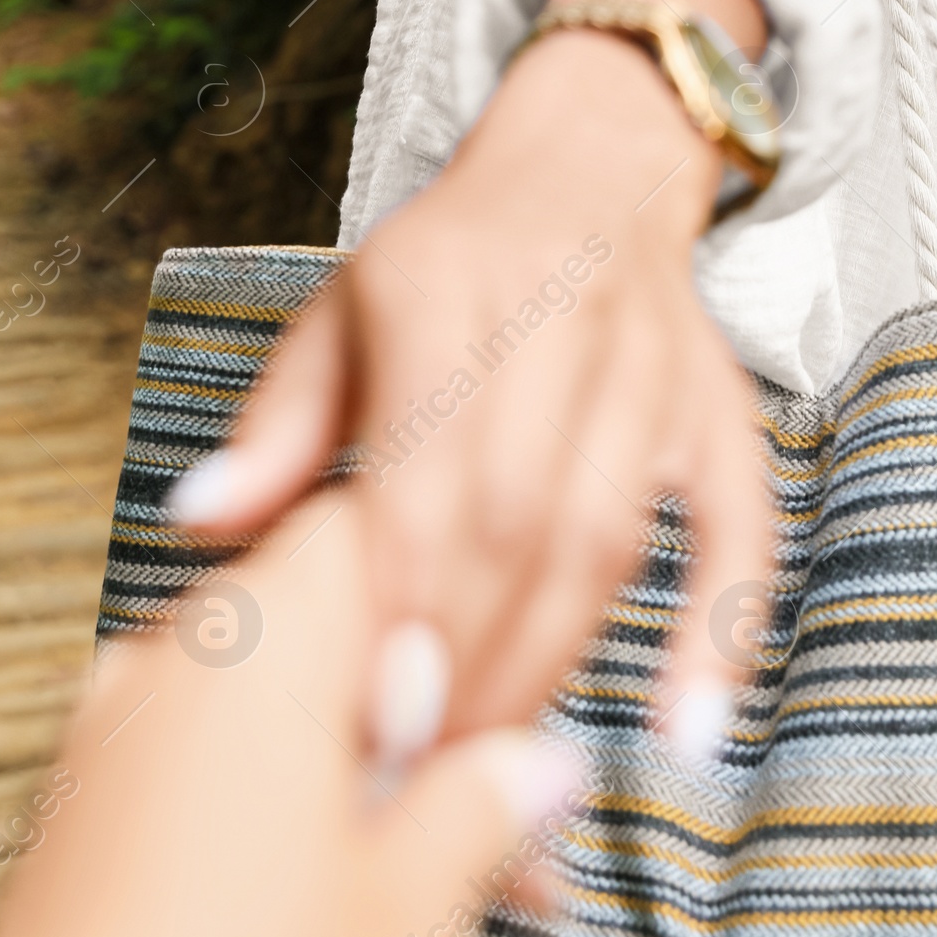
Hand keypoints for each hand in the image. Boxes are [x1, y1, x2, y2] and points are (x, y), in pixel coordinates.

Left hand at [0, 495, 582, 936]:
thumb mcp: (410, 909)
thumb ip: (485, 807)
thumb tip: (534, 765)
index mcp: (256, 639)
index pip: (378, 536)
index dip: (462, 618)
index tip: (514, 708)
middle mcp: (172, 659)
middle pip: (338, 659)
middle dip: (427, 758)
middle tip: (504, 864)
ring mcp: (113, 735)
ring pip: (283, 746)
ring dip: (365, 826)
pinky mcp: (79, 817)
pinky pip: (211, 800)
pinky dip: (280, 854)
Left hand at [171, 0, 774, 765]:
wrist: (591, 162)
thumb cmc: (445, 261)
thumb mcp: (340, 311)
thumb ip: (277, 426)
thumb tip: (197, 528)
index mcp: (444, 286)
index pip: (423, 469)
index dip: (398, 598)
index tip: (358, 710)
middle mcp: (559, 317)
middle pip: (515, 519)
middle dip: (463, 659)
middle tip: (409, 775)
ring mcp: (652, 366)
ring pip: (606, 538)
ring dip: (550, 664)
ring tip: (490, 771)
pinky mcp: (721, 408)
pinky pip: (738, 527)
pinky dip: (719, 628)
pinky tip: (688, 734)